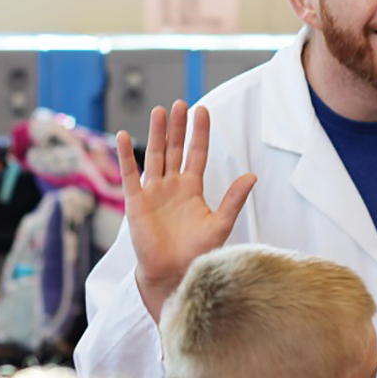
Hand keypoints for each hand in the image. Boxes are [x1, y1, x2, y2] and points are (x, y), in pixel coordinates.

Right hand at [117, 100, 256, 322]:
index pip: (196, 153)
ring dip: (156, 134)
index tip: (202, 110)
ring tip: (159, 111)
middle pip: (175, 149)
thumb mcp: (220, 223)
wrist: (174, 274)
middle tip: (179, 103)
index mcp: (192, 188)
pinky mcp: (136, 203)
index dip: (199, 133)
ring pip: (155, 156)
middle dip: (177, 127)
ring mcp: (153, 192)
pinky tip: (124, 136)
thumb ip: (233, 199)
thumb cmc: (198, 252)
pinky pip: (131, 175)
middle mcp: (172, 186)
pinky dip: (126, 156)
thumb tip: (252, 176)